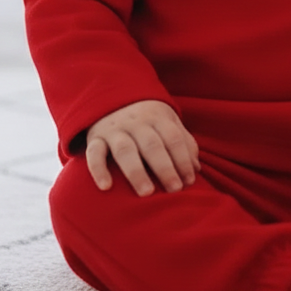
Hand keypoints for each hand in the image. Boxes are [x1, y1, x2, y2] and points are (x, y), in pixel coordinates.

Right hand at [85, 100, 200, 195]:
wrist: (111, 97)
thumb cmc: (147, 119)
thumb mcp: (168, 122)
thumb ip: (184, 143)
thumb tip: (196, 169)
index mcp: (158, 117)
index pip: (173, 138)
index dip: (183, 160)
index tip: (189, 182)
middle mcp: (136, 122)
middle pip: (152, 144)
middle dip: (165, 168)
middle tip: (174, 190)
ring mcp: (115, 130)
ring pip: (125, 150)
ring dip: (136, 172)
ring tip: (147, 193)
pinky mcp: (95, 138)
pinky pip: (94, 153)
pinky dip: (98, 169)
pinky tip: (106, 187)